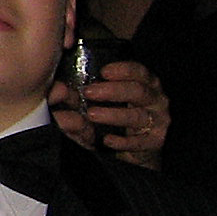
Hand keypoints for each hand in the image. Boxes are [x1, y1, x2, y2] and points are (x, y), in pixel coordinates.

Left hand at [53, 57, 168, 168]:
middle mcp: (155, 100)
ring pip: (137, 116)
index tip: (103, 71)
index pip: (139, 72)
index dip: (123, 70)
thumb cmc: (118, 115)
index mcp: (145, 84)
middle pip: (139, 91)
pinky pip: (139, 142)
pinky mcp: (155, 142)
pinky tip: (107, 140)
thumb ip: (88, 91)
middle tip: (89, 92)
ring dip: (113, 115)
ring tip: (92, 115)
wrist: (136, 145)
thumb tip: (59, 88)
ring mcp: (158, 121)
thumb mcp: (105, 100)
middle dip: (113, 90)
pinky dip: (122, 141)